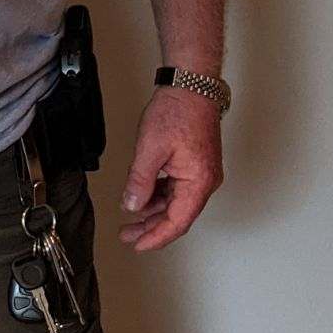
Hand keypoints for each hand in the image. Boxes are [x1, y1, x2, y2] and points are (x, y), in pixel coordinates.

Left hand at [118, 88, 223, 251]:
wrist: (191, 86)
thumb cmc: (178, 112)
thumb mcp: (150, 149)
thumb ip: (140, 181)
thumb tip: (131, 205)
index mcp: (199, 182)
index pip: (177, 222)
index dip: (156, 237)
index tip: (138, 245)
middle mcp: (205, 182)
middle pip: (177, 216)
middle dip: (151, 228)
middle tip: (128, 235)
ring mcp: (201, 173)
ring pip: (176, 203)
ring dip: (154, 212)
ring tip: (131, 220)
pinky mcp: (195, 165)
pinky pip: (177, 189)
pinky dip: (159, 196)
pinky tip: (143, 198)